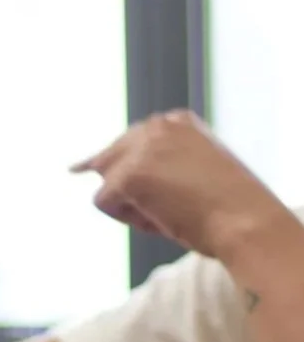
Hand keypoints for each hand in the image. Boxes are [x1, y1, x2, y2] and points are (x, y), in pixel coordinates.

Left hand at [72, 110, 299, 265]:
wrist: (244, 220)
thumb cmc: (225, 206)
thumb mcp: (193, 167)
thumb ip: (160, 160)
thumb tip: (96, 166)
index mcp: (176, 121)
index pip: (129, 143)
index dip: (141, 176)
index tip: (172, 189)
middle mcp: (157, 125)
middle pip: (108, 159)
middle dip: (126, 188)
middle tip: (167, 204)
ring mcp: (141, 148)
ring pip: (106, 183)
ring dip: (130, 205)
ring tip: (170, 209)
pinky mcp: (129, 175)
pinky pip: (104, 202)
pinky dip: (128, 218)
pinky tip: (162, 216)